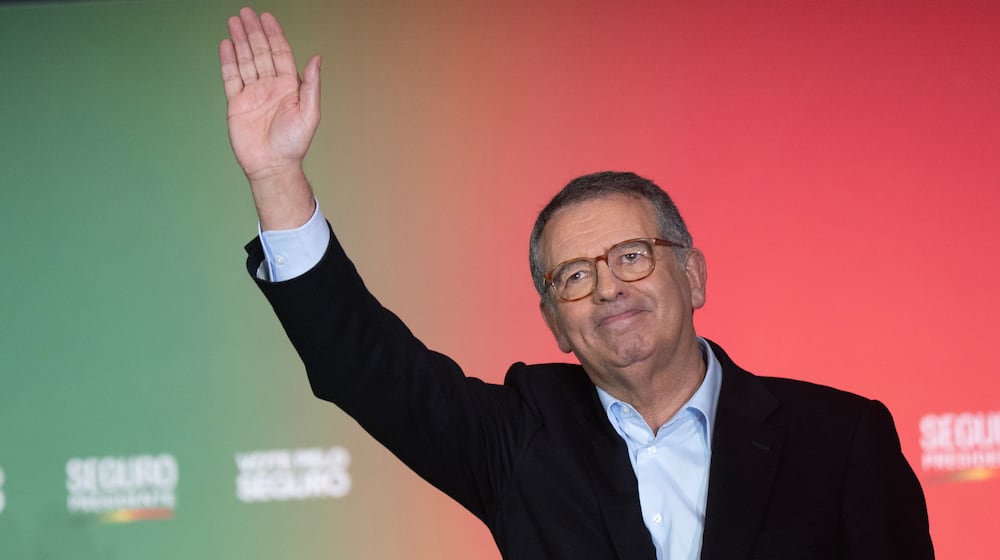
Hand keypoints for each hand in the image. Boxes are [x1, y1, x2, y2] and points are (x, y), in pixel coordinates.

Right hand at [219, 7, 319, 229]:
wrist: (272, 165)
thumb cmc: (294, 144)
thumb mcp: (309, 113)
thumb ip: (311, 84)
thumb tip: (317, 58)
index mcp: (289, 86)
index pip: (280, 53)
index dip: (274, 35)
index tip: (267, 18)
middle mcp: (271, 87)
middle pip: (261, 52)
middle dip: (254, 32)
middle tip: (246, 13)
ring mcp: (253, 93)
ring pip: (246, 61)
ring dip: (240, 41)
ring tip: (234, 22)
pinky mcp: (237, 103)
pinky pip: (231, 77)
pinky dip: (228, 61)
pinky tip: (226, 45)